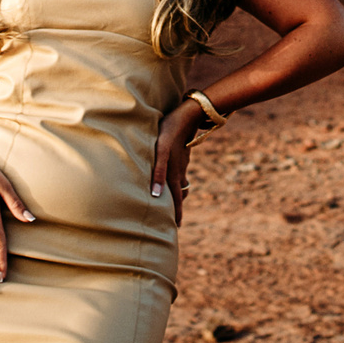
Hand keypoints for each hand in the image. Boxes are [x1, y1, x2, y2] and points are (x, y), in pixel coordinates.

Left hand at [150, 100, 207, 225]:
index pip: (175, 200)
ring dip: (178, 194)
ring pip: (180, 184)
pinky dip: (177, 181)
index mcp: (174, 174)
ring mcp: (182, 163)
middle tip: (175, 219)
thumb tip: (156, 195)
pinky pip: (180, 173)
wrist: (187, 116)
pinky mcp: (182, 155)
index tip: (177, 227)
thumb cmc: (169, 132)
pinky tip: (171, 177)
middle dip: (177, 207)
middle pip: (179, 194)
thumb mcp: (161, 151)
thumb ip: (158, 172)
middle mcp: (179, 171)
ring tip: (173, 202)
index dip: (175, 213)